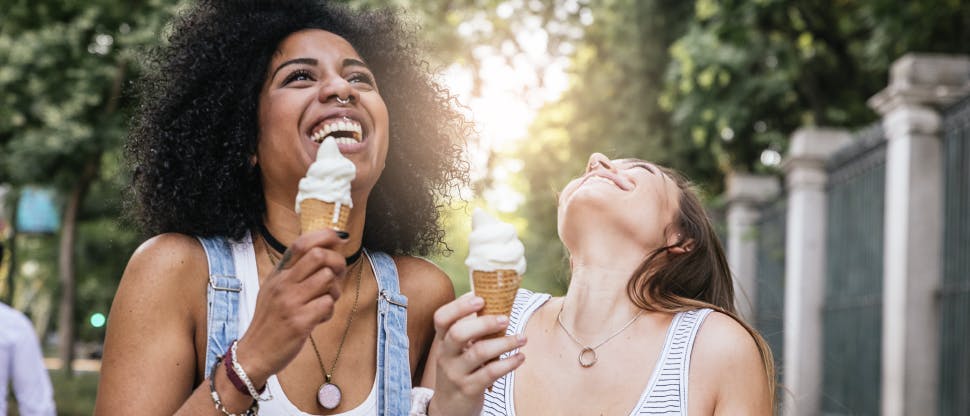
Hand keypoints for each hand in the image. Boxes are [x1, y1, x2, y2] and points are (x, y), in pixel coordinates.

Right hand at [234, 229, 347, 385]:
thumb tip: (326, 252)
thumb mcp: (275, 290)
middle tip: (337, 277)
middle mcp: (282, 284)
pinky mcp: (299, 321)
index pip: (301, 243)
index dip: (325, 235)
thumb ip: (295, 272)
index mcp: (277, 274)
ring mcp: (290, 302)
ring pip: (328, 279)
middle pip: (319, 256)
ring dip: (334, 291)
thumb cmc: (270, 321)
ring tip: (324, 302)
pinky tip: (318, 319)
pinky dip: (329, 312)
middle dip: (337, 263)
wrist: (254, 353)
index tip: (340, 238)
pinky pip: (328, 305)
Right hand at [428, 293, 525, 415]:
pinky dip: (509, 363)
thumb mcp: (457, 351)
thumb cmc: (460, 370)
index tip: (480, 297)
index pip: (441, 318)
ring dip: (504, 343)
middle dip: (484, 323)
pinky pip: (490, 373)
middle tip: (506, 318)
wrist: (449, 408)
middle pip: (458, 333)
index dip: (459, 306)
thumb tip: (496, 302)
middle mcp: (445, 355)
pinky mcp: (469, 389)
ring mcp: (456, 373)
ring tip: (522, 338)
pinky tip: (520, 357)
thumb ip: (470, 331)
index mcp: (442, 341)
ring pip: (478, 353)